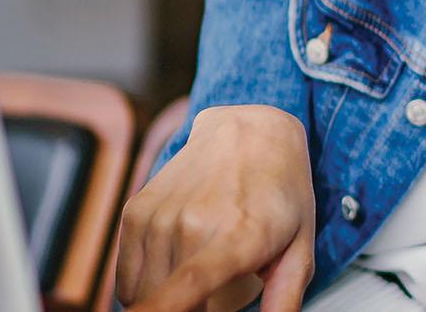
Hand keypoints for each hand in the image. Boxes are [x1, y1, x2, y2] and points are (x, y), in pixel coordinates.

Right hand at [115, 104, 316, 311]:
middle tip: (215, 298)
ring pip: (141, 294)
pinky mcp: (136, 212)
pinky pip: (125, 277)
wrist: (250, 131)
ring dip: (164, 299)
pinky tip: (173, 270)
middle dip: (189, 311)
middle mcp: (192, 224)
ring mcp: (159, 216)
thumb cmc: (279, 190)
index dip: (162, 310)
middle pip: (165, 301)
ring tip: (199, 277)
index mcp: (237, 236)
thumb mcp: (300, 244)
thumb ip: (286, 294)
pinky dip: (143, 286)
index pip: (188, 286)